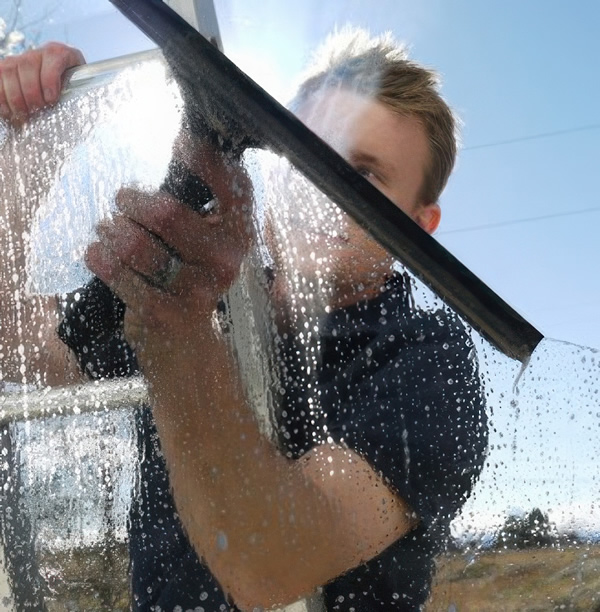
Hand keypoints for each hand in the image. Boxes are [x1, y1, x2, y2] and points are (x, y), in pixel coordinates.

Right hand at [0, 42, 84, 124]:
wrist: (62, 89)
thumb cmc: (74, 93)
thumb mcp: (81, 93)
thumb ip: (79, 97)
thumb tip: (79, 116)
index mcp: (62, 54)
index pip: (53, 56)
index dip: (50, 78)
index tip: (51, 99)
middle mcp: (39, 52)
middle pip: (27, 64)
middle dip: (31, 91)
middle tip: (36, 109)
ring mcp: (20, 58)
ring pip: (9, 69)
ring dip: (14, 94)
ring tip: (22, 113)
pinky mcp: (6, 68)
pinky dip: (0, 94)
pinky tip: (7, 111)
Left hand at [85, 140, 252, 354]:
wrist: (186, 344)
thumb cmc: (189, 279)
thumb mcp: (206, 245)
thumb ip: (200, 208)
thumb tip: (175, 152)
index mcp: (241, 235)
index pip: (233, 186)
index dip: (205, 159)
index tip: (178, 142)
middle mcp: (226, 260)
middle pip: (166, 213)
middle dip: (132, 201)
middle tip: (122, 198)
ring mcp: (197, 289)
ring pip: (136, 244)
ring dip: (112, 230)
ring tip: (106, 227)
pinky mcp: (166, 313)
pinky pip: (119, 274)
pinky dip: (100, 259)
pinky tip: (94, 252)